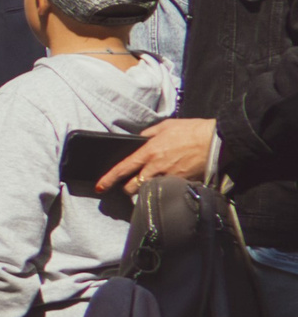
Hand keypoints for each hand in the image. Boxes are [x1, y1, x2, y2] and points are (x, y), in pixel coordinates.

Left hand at [100, 117, 216, 192]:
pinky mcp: (183, 183)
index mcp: (149, 152)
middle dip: (127, 188)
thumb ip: (148, 135)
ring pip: (149, 190)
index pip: (123, 169)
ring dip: (145, 190)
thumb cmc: (191, 130)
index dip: (109, 179)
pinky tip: (165, 184)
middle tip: (128, 185)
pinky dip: (163, 188)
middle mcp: (156, 167)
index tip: (100, 187)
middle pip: (133, 186)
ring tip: (146, 184)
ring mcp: (170, 177)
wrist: (217, 139)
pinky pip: (167, 189)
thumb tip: (138, 140)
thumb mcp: (165, 126)